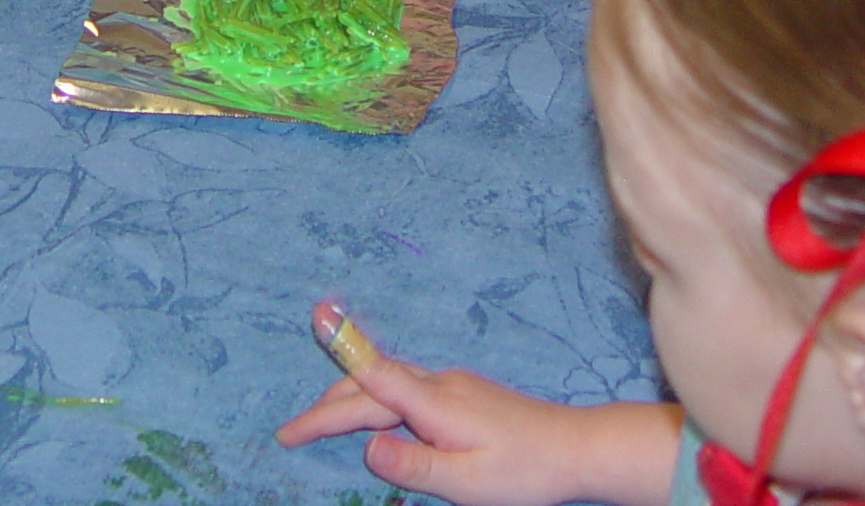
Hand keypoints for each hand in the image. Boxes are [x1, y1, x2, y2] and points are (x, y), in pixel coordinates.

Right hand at [276, 326, 679, 505]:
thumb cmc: (525, 472)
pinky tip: (372, 409)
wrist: (576, 448)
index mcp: (435, 403)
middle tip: (290, 431)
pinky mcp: (461, 391)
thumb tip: (366, 448)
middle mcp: (438, 383)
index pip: (367, 390)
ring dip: (347, 396)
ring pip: (385, 381)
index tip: (288, 422)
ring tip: (318, 420)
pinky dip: (373, 394)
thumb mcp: (468, 483)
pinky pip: (403, 384)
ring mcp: (451, 383)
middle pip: (369, 383)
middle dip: (325, 406)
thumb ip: (415, 465)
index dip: (323, 406)